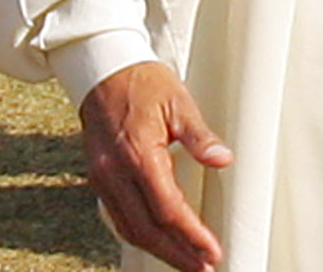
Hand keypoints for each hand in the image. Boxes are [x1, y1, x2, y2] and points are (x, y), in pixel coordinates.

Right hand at [79, 62, 233, 271]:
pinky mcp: (98, 179)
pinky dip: (139, 235)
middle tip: (204, 267)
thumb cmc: (145, 82)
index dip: (190, 235)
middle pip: (145, 229)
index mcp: (138, 154)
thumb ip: (200, 136)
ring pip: (128, 228)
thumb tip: (223, 160)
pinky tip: (158, 242)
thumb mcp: (180, 102)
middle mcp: (115, 174)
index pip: (167, 208)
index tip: (211, 251)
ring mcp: (102, 179)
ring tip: (186, 262)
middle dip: (176, 253)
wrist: (103, 71)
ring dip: (158, 250)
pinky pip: (118, 216)